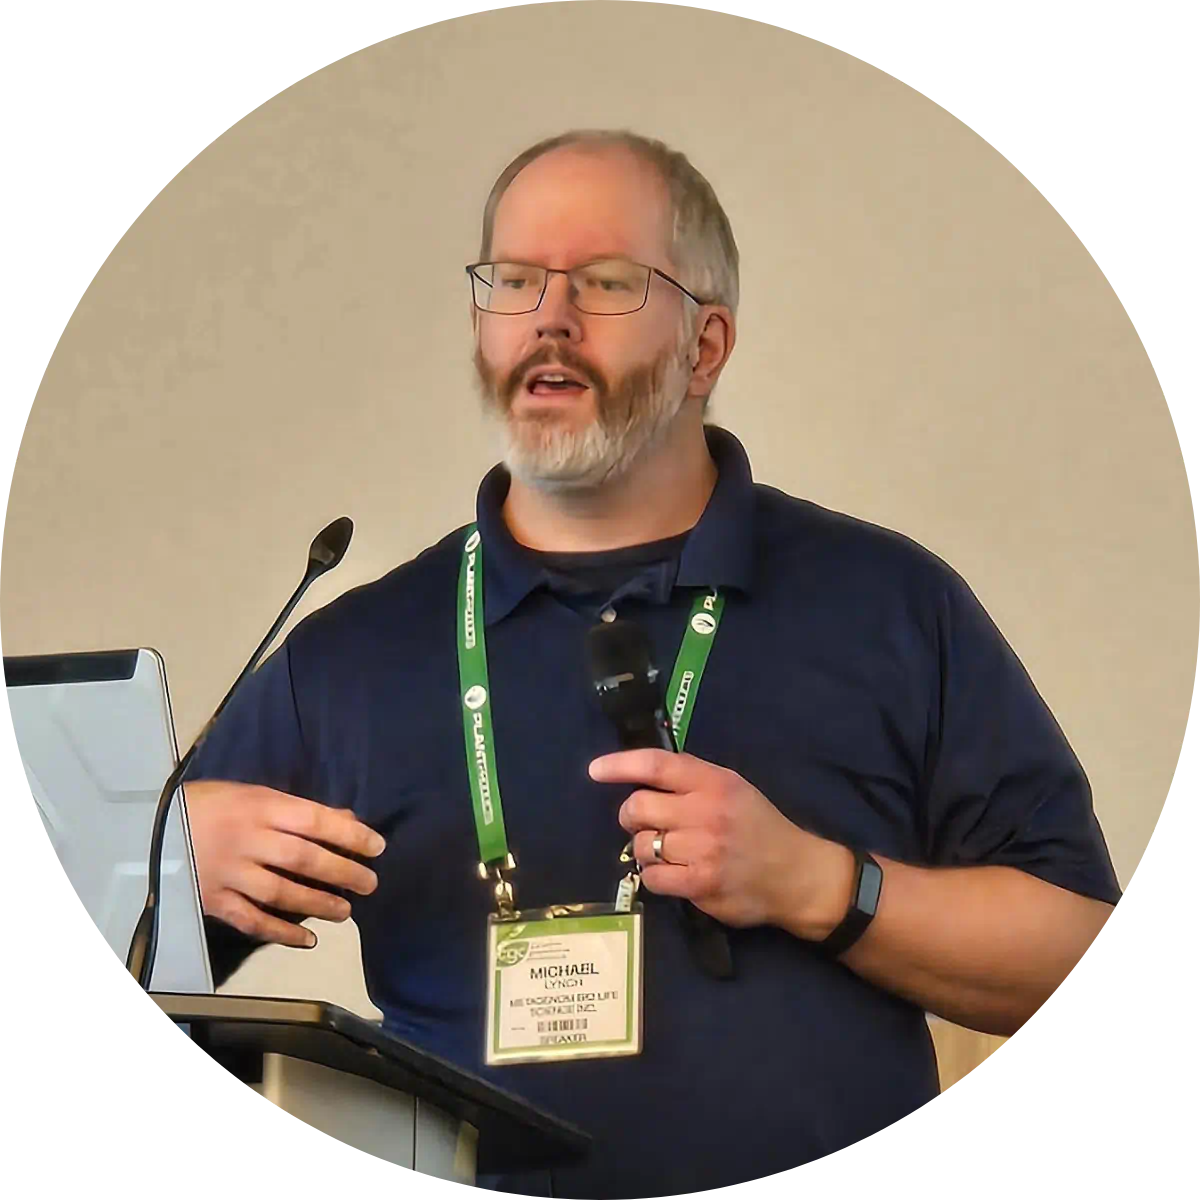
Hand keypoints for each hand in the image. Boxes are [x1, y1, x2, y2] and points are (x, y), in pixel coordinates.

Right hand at [182, 780, 385, 947]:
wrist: (144, 827)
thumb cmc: (208, 804)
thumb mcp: (253, 794)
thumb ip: (298, 810)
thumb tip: (347, 821)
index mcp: (260, 806)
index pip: (315, 820)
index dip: (350, 835)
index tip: (377, 847)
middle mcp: (247, 839)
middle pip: (303, 858)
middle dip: (343, 872)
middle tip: (370, 884)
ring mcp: (228, 872)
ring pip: (281, 893)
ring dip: (318, 904)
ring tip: (346, 911)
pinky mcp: (212, 900)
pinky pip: (250, 920)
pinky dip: (280, 933)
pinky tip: (308, 941)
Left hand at [589, 750, 854, 936]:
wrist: (796, 875)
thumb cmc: (759, 827)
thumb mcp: (733, 789)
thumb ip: (692, 781)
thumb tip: (640, 778)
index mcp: (714, 782)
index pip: (656, 765)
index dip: (620, 765)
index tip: (595, 770)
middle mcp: (705, 811)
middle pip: (637, 807)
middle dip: (631, 816)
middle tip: (643, 823)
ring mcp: (702, 850)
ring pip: (641, 845)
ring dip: (645, 850)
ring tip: (666, 852)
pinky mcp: (700, 884)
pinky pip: (653, 878)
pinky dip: (655, 877)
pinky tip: (673, 874)